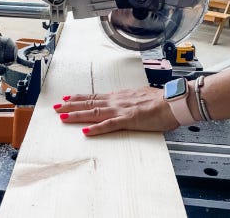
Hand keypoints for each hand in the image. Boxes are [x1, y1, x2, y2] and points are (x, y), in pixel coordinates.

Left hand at [53, 87, 179, 135]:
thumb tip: (126, 102)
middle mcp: (116, 101)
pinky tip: (86, 132)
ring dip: (78, 115)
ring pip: (94, 112)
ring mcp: (121, 110)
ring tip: (63, 117)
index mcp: (119, 97)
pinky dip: (97, 128)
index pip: (94, 96)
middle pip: (89, 103)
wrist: (172, 101)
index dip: (79, 98)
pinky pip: (109, 125)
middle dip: (71, 105)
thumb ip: (129, 100)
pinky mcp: (129, 120)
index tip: (67, 98)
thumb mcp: (140, 97)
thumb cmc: (160, 100)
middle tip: (57, 107)